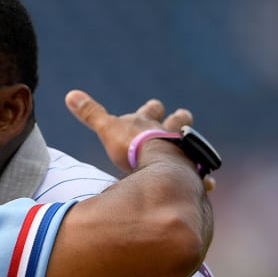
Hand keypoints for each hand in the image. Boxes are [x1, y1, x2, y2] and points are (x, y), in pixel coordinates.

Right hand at [64, 89, 194, 174]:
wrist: (159, 163)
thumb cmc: (131, 146)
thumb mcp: (107, 129)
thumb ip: (91, 114)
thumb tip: (70, 94)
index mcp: (148, 123)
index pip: (150, 109)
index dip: (151, 108)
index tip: (155, 105)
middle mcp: (168, 132)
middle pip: (179, 119)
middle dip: (179, 118)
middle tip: (182, 116)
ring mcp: (183, 150)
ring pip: (191, 143)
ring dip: (191, 146)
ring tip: (191, 155)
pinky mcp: (192, 170)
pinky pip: (200, 174)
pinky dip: (202, 177)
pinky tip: (207, 182)